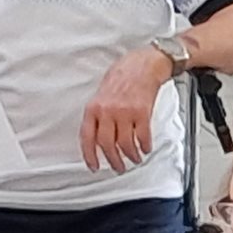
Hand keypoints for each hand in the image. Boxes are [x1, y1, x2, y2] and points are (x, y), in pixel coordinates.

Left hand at [82, 45, 169, 171]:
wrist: (142, 65)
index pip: (87, 137)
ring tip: (133, 159)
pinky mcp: (142, 113)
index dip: (89, 155)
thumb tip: (96, 136)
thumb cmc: (121, 76)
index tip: (93, 166)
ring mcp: (125, 113)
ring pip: (125, 144)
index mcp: (93, 108)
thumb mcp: (100, 94)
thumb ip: (98, 115)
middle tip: (118, 167)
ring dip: (130, 156)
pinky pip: (142, 137)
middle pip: (106, 144)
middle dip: (113, 160)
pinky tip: (145, 148)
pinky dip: (144, 146)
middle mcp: (107, 112)